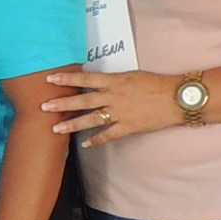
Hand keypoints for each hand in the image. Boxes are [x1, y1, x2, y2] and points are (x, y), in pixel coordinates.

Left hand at [42, 67, 175, 142]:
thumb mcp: (132, 75)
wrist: (176, 98)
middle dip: (62, 104)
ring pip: (91, 119)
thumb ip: (114, 80)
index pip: (85, 79)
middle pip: (82, 101)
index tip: (50, 79)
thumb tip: (98, 82)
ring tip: (56, 128)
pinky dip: (96, 140)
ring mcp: (120, 113)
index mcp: (115, 81)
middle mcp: (114, 97)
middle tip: (44, 106)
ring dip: (72, 124)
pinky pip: (108, 135)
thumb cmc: (157, 83)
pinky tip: (85, 144)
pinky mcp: (128, 127)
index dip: (67, 78)